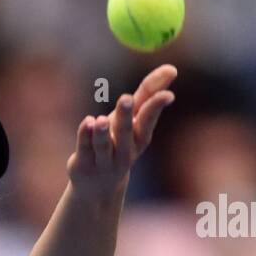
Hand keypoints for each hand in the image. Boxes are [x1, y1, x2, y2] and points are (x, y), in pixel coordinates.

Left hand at [67, 64, 176, 200]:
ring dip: (103, 133)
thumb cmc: (118, 143)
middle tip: (126, 98)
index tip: (166, 94)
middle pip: (125, 133)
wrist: (98, 187)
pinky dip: (85, 135)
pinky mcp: (83, 165)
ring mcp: (104, 160)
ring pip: (103, 146)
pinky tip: (88, 123)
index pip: (148, 121)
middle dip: (125, 116)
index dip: (156, 106)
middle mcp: (124, 151)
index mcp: (140, 139)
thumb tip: (172, 68)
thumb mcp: (134, 120)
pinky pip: (84, 148)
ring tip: (101, 120)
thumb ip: (148, 94)